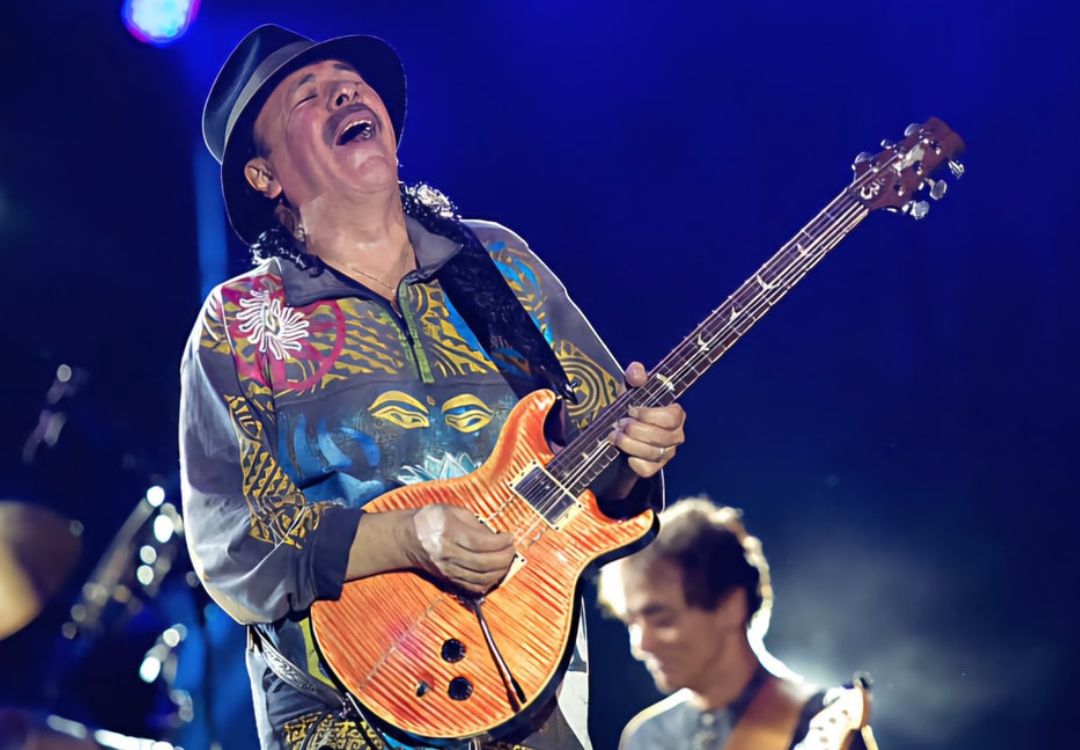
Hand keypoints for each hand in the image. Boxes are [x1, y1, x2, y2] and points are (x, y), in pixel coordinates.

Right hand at [405, 504, 515, 594]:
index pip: (480, 543)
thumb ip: (476, 523)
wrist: (409, 538)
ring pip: (481, 578)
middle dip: (504, 557)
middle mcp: (447, 554)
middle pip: (483, 563)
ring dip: (500, 571)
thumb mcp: (453, 511)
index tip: (509, 536)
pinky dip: (489, 582)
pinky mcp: (448, 580)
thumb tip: (497, 536)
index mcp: (447, 532)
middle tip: (511, 548)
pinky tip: (495, 573)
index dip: (499, 542)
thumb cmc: (431, 520)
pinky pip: (473, 588)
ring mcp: (447, 570)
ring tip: (506, 559)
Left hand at [610, 361, 685, 479]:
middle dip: (635, 430)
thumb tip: (636, 369)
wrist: (623, 435)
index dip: (649, 415)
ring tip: (616, 436)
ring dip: (629, 444)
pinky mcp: (655, 468)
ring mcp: (667, 454)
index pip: (671, 417)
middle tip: (620, 424)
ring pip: (652, 453)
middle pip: (660, 436)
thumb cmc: (631, 411)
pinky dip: (634, 462)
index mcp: (675, 415)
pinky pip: (647, 469)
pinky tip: (625, 454)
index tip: (631, 410)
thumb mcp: (632, 391)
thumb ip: (635, 377)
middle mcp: (676, 435)